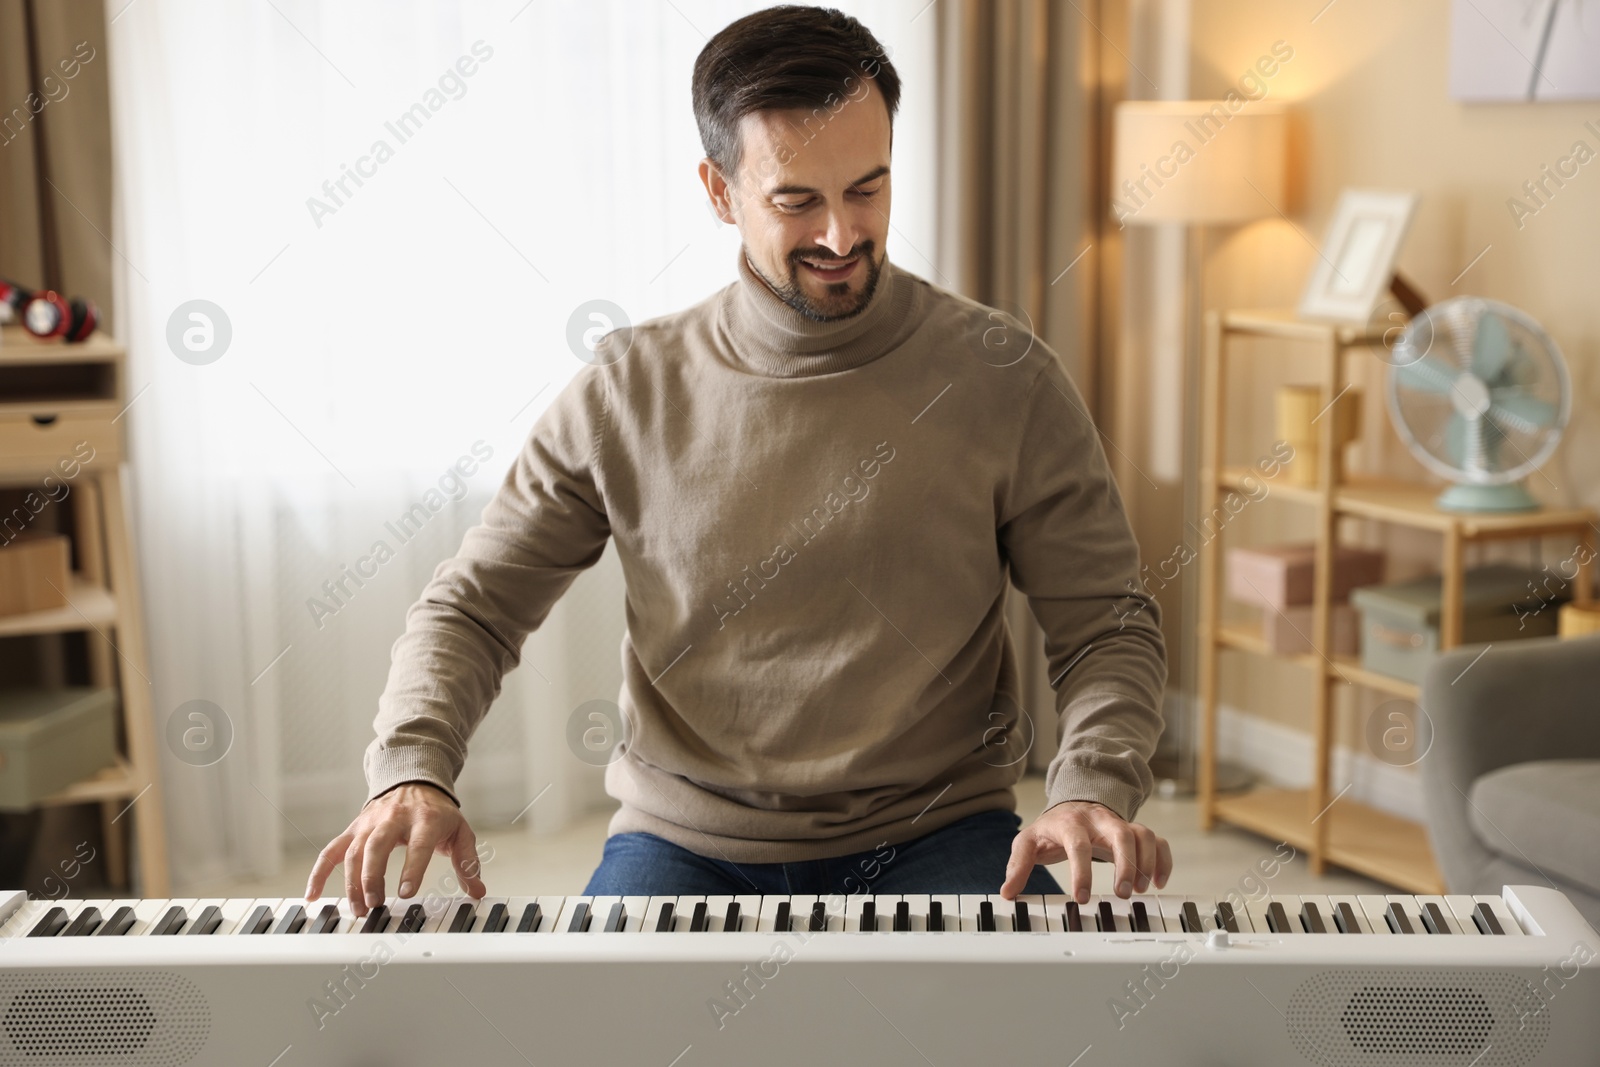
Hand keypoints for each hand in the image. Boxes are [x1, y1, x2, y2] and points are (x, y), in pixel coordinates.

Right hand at [305, 782, 485, 916]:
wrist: (414, 780)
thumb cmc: (437, 812)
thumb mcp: (459, 831)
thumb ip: (467, 861)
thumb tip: (477, 891)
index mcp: (425, 818)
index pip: (418, 844)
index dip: (412, 868)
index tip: (406, 893)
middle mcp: (394, 818)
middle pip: (377, 846)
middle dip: (373, 877)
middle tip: (375, 905)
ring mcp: (370, 823)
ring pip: (354, 851)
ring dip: (352, 882)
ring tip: (358, 909)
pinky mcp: (354, 829)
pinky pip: (332, 850)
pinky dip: (319, 873)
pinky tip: (312, 895)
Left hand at [1000, 800, 1171, 902]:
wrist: (1072, 805)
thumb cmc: (1051, 828)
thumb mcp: (1028, 842)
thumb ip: (1017, 865)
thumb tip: (1007, 892)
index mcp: (1070, 823)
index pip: (1078, 844)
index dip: (1081, 871)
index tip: (1082, 898)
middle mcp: (1099, 820)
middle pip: (1120, 833)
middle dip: (1125, 865)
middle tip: (1123, 894)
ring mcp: (1119, 824)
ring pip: (1143, 834)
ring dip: (1146, 863)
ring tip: (1141, 890)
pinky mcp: (1134, 831)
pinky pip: (1158, 840)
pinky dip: (1163, 860)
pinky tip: (1160, 882)